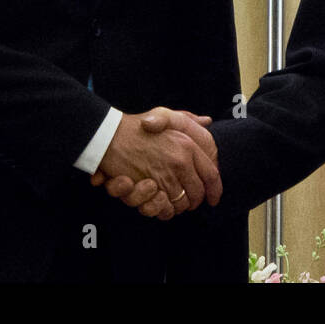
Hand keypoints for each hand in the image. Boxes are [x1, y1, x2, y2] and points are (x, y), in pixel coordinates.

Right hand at [92, 109, 218, 218]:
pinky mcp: (150, 187)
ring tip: (170, 200)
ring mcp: (165, 175)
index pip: (212, 174)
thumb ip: (187, 119)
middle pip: (198, 193)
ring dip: (177, 206)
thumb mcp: (165, 115)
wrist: (109, 135)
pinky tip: (159, 201)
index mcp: (187, 145)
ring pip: (182, 203)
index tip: (213, 198)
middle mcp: (180, 161)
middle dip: (194, 201)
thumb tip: (207, 121)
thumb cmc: (137, 125)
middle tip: (187, 202)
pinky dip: (163, 209)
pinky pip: (165, 207)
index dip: (215, 190)